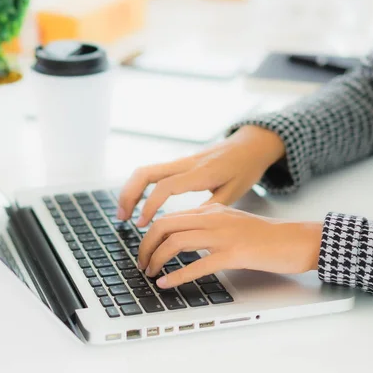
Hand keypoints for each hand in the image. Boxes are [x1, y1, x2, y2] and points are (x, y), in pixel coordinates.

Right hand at [117, 126, 284, 226]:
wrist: (250, 144)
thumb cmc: (245, 169)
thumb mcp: (234, 193)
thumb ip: (210, 208)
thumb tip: (186, 227)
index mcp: (201, 173)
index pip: (166, 186)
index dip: (150, 205)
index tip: (143, 223)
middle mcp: (185, 164)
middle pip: (146, 173)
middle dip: (129, 194)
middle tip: (122, 218)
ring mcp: (180, 161)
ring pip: (145, 171)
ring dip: (130, 190)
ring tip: (124, 214)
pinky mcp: (179, 163)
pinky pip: (152, 172)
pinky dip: (139, 187)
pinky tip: (137, 203)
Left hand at [138, 204, 322, 288]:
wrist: (295, 240)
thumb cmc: (265, 236)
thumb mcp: (231, 223)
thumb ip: (207, 227)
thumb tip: (182, 240)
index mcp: (211, 211)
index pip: (169, 217)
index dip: (150, 235)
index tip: (145, 250)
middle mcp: (213, 219)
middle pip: (165, 226)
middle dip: (146, 245)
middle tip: (142, 263)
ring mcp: (223, 235)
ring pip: (176, 242)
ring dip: (157, 259)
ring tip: (150, 273)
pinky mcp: (234, 254)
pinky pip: (198, 264)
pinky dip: (177, 275)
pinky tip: (167, 284)